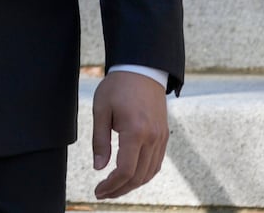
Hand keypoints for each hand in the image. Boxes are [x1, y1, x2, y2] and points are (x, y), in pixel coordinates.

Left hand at [90, 70, 167, 199]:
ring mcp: (161, 138)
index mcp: (135, 131)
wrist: (142, 70)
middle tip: (103, 193)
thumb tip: (99, 168)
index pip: (125, 170)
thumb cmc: (118, 87)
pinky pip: (156, 163)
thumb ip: (100, 140)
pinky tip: (130, 176)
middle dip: (120, 189)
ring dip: (132, 185)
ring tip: (114, 188)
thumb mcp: (101, 109)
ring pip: (150, 173)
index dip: (111, 185)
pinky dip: (144, 174)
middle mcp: (152, 138)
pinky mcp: (164, 136)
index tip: (98, 190)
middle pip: (138, 176)